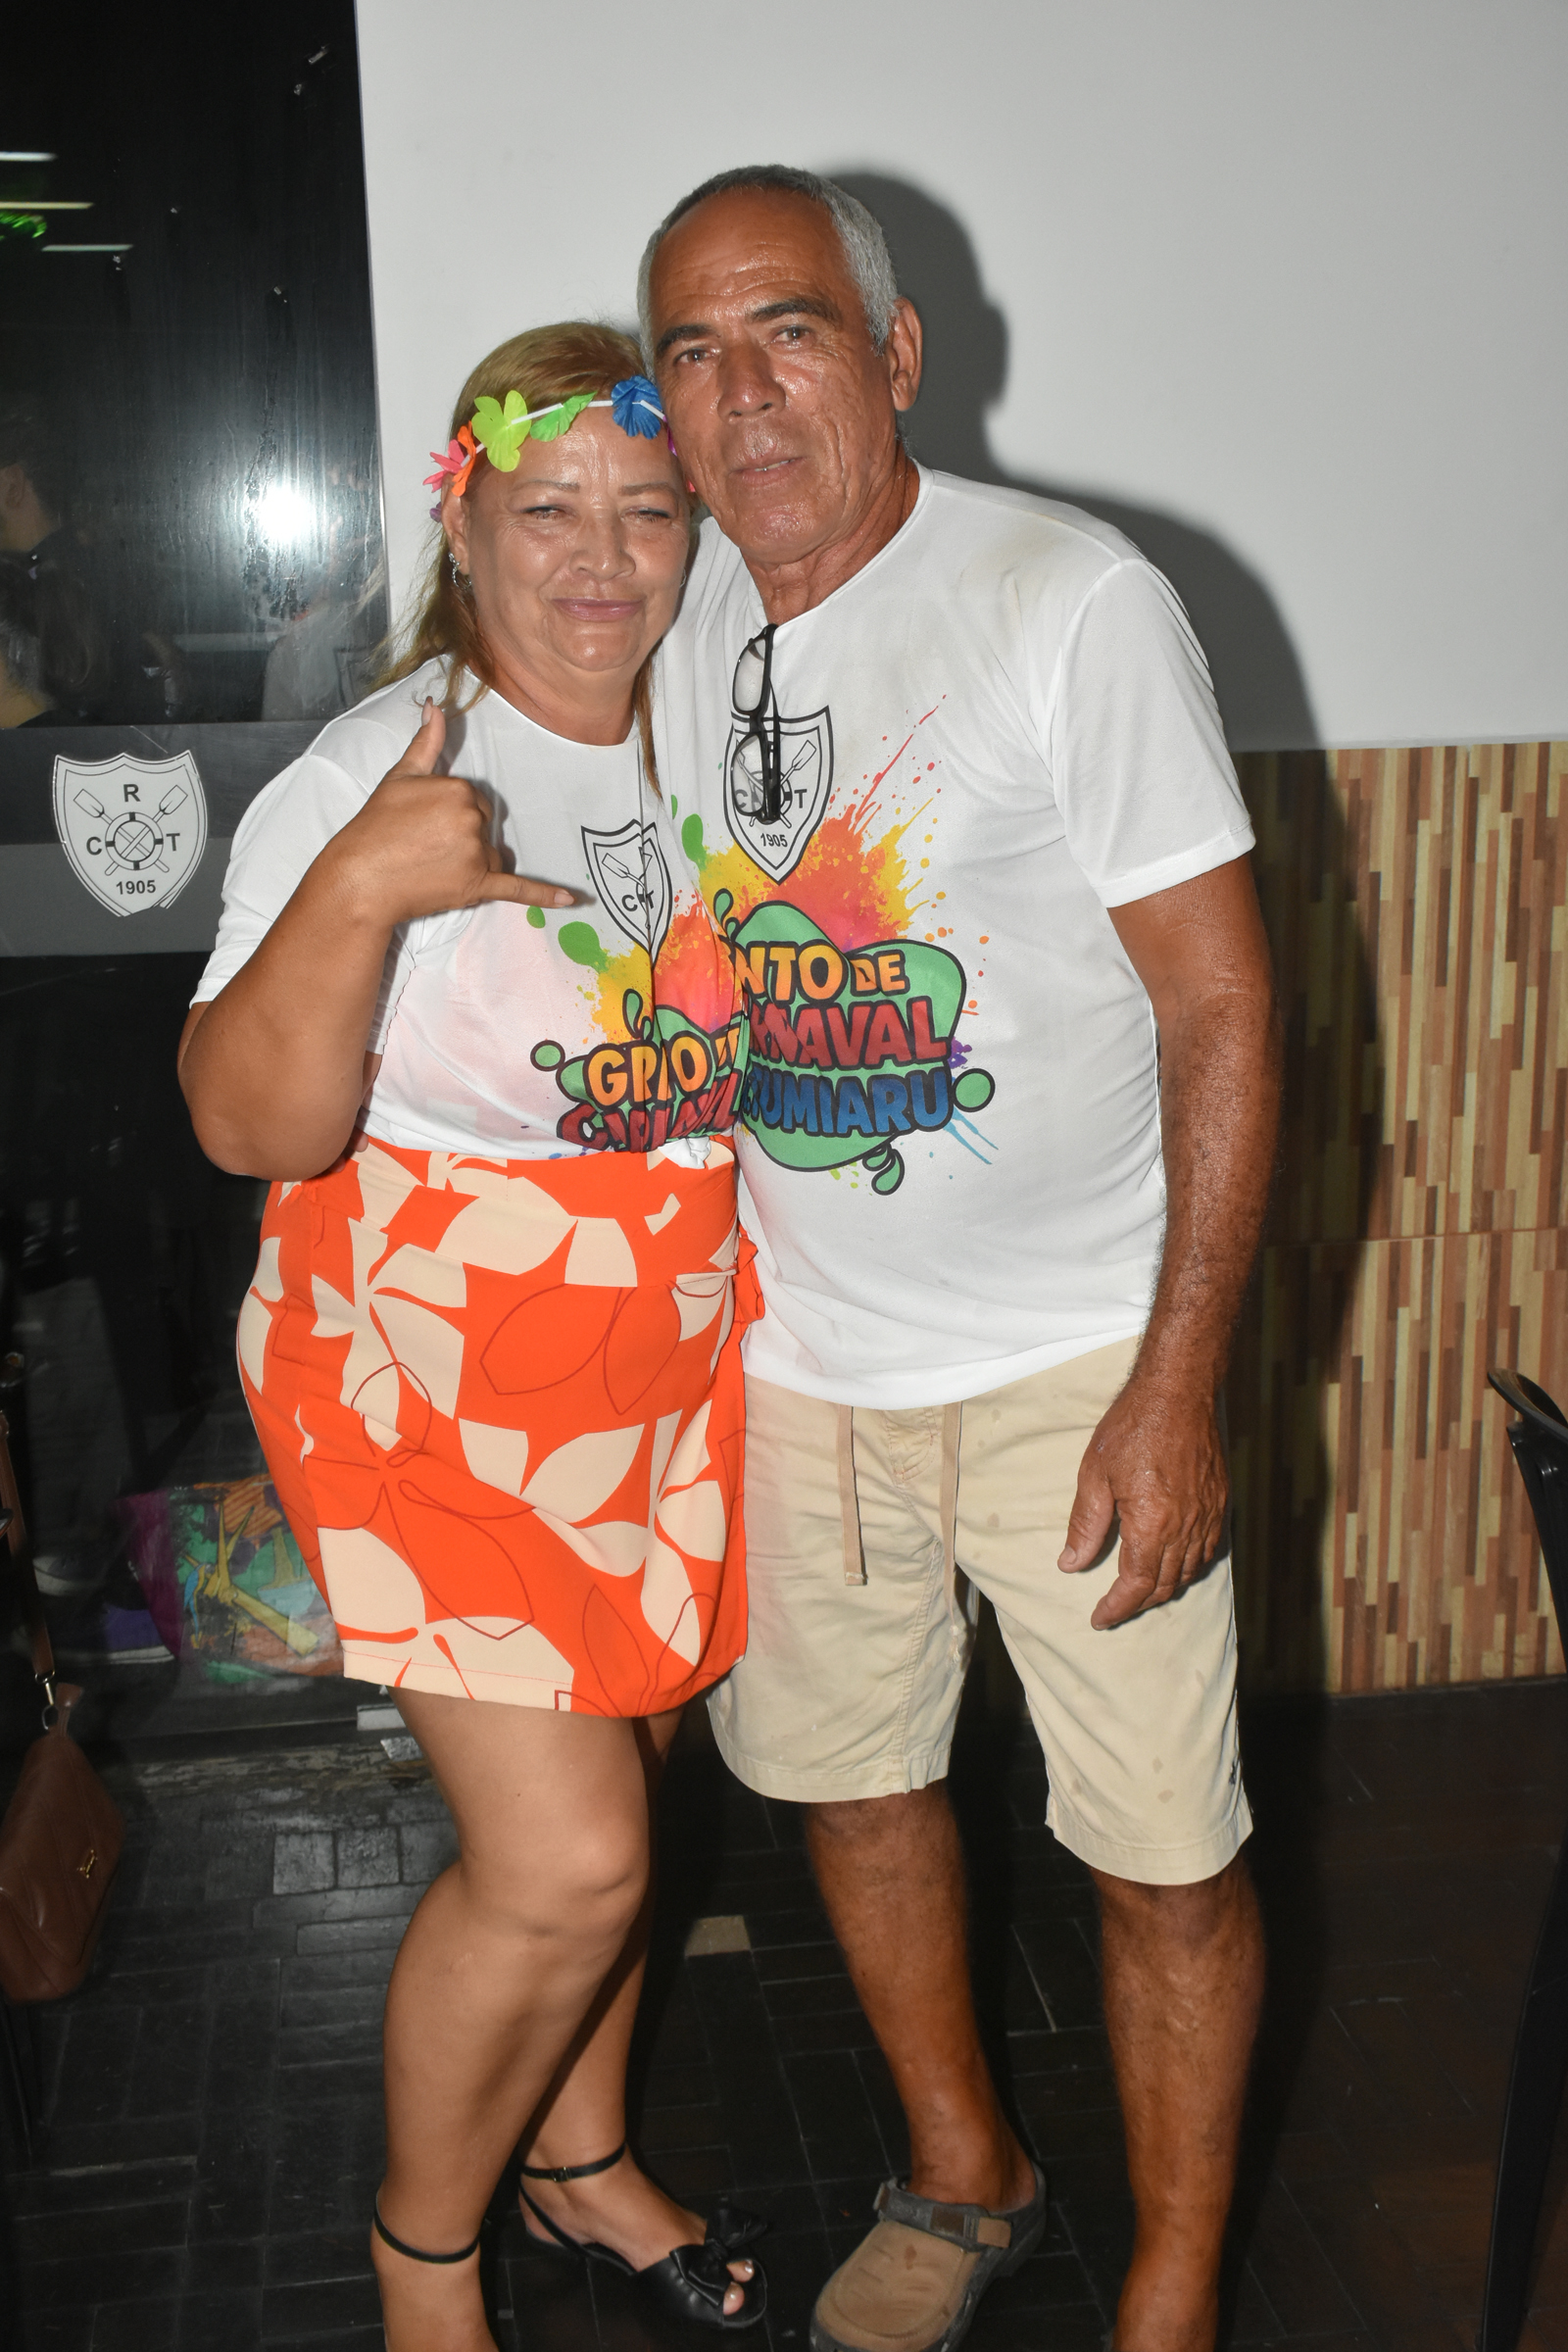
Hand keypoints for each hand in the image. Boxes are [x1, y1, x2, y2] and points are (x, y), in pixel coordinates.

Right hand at [321, 699, 574, 927]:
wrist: (360, 878)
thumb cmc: (375, 826)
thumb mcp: (400, 777)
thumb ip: (426, 742)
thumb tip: (434, 705)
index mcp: (460, 790)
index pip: (473, 800)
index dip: (449, 813)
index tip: (423, 823)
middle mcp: (473, 820)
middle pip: (485, 827)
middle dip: (462, 837)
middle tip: (424, 846)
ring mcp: (476, 854)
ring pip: (494, 856)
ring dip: (475, 863)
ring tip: (435, 868)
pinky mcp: (477, 886)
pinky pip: (519, 890)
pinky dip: (545, 895)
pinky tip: (572, 899)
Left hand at [1057, 1373, 1228, 1628]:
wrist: (1179, 1392)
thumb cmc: (1133, 1427)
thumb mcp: (1095, 1475)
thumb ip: (1085, 1525)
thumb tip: (1071, 1564)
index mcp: (1152, 1525)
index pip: (1136, 1586)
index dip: (1116, 1608)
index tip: (1098, 1618)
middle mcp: (1186, 1528)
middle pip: (1164, 1584)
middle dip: (1137, 1603)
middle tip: (1113, 1607)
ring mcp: (1208, 1516)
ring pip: (1189, 1571)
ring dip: (1164, 1587)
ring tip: (1139, 1590)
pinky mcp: (1221, 1502)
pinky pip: (1208, 1550)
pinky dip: (1189, 1566)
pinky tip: (1174, 1562)